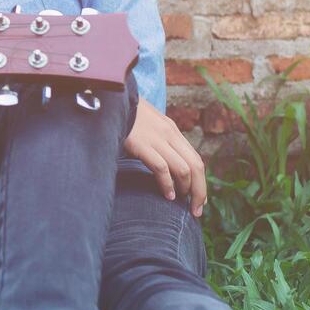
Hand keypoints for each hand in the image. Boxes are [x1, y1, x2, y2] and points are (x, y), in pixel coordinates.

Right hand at [124, 98, 206, 216]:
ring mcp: (156, 138)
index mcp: (171, 130)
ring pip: (183, 169)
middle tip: (196, 210)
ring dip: (186, 190)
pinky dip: (167, 184)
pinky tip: (166, 195)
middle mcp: (169, 133)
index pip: (195, 159)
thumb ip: (156, 139)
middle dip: (199, 191)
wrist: (108, 98)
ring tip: (180, 203)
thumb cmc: (122, 115)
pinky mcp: (141, 144)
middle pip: (196, 166)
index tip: (198, 199)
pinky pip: (161, 168)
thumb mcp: (145, 124)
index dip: (201, 182)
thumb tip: (163, 162)